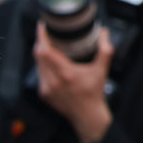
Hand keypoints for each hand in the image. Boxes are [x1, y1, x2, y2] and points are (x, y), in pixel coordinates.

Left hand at [31, 22, 113, 142]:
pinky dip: (42, 65)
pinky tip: (49, 60)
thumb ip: (105, 49)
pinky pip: (39, 74)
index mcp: (65, 73)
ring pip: (37, 65)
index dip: (41, 37)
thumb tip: (104, 31)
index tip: (42, 27)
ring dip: (40, 54)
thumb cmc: (94, 92)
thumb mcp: (102, 69)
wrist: (86, 115)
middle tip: (45, 32)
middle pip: (38, 56)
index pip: (46, 51)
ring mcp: (46, 88)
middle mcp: (53, 81)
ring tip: (47, 44)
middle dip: (40, 42)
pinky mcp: (43, 93)